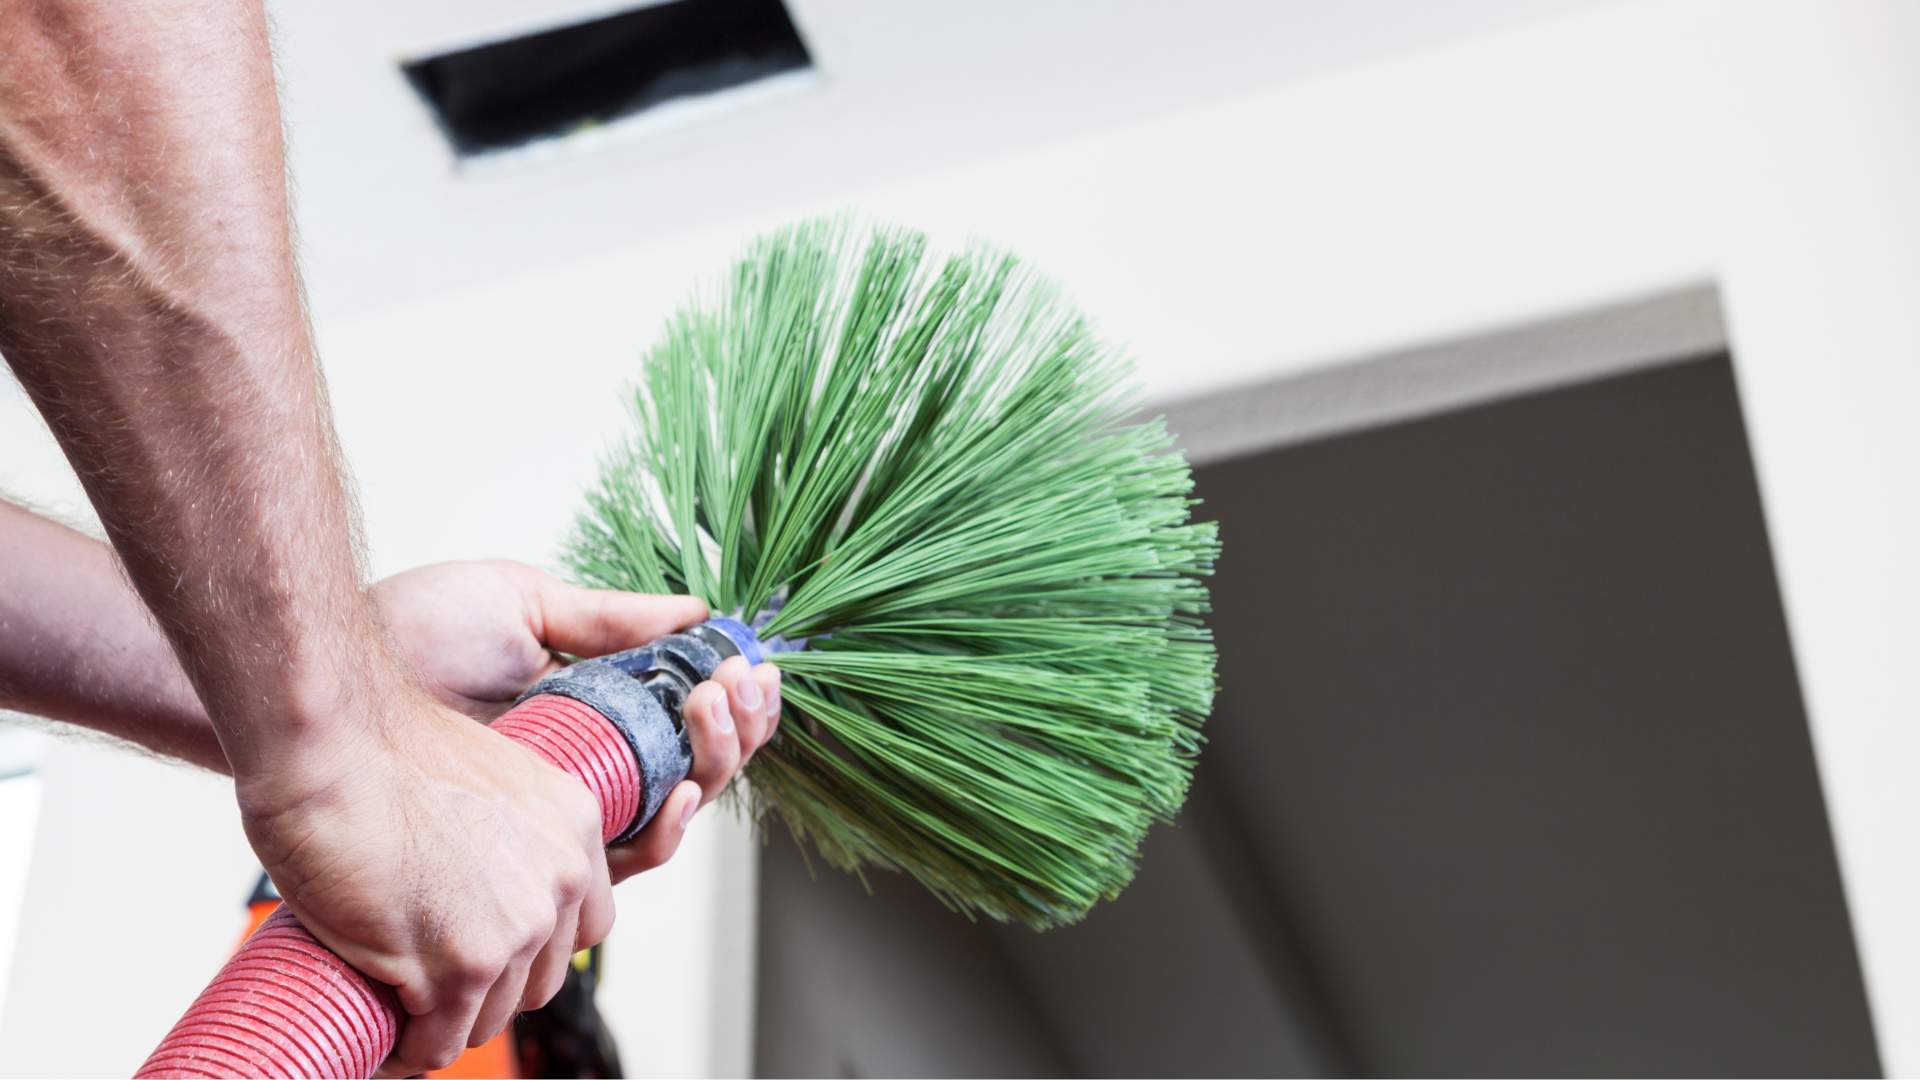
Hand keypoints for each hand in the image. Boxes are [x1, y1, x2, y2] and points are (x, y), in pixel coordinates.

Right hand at [239, 696, 613, 1075]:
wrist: (329, 745)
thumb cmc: (379, 753)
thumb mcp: (483, 782)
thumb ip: (504, 833)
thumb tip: (478, 884)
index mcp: (573, 826)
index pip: (582, 926)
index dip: (529, 949)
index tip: (489, 954)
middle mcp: (558, 878)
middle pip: (538, 980)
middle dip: (487, 989)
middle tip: (434, 983)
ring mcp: (515, 927)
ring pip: (489, 1017)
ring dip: (444, 1021)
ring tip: (401, 1005)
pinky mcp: (461, 966)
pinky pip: (438, 1042)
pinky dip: (408, 1050)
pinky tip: (384, 1035)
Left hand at [374, 560, 781, 882]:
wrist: (334, 680)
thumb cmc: (409, 634)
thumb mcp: (523, 604)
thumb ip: (610, 619)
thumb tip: (698, 612)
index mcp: (591, 708)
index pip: (685, 719)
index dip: (732, 701)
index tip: (750, 666)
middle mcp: (586, 767)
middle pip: (695, 770)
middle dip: (737, 730)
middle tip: (738, 687)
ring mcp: (562, 814)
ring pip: (673, 816)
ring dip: (715, 764)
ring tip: (713, 710)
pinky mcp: (533, 857)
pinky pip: (621, 863)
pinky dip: (664, 832)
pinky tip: (677, 792)